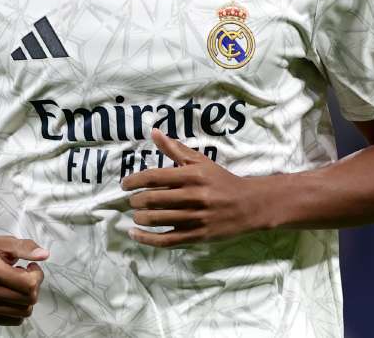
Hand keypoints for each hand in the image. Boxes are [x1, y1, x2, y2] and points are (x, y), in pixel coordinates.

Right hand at [0, 231, 47, 325]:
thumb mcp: (2, 241)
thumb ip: (24, 247)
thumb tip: (44, 255)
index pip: (28, 285)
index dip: (37, 275)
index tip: (31, 268)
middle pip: (28, 300)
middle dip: (33, 287)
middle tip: (24, 275)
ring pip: (22, 313)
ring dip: (25, 298)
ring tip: (14, 284)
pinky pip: (11, 320)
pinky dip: (16, 308)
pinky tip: (8, 293)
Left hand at [121, 128, 269, 246]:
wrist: (248, 205)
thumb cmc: (221, 180)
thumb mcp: (200, 161)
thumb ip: (175, 149)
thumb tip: (154, 132)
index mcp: (192, 175)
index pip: (154, 177)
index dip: (134, 181)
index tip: (125, 184)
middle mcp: (193, 196)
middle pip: (152, 199)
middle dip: (136, 201)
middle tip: (132, 200)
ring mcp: (195, 218)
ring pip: (157, 219)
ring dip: (140, 218)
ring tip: (136, 215)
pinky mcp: (197, 235)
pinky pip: (166, 240)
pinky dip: (147, 238)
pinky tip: (135, 234)